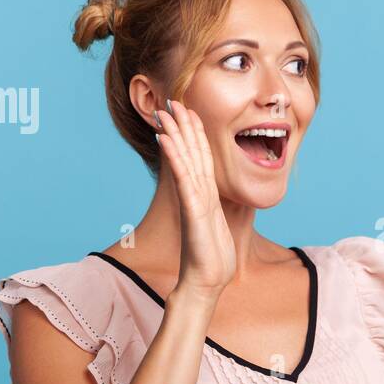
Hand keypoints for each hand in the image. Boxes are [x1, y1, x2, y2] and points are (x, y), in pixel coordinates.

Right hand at [151, 98, 236, 305]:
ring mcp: (193, 201)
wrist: (206, 282)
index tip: (187, 111)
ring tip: (166, 113)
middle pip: (188, 153)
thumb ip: (213, 208)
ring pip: (184, 161)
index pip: (198, 158)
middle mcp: (196, 194)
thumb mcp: (217, 225)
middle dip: (181, 127)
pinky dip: (177, 158)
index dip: (193, 134)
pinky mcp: (193, 210)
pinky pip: (184, 179)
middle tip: (170, 102)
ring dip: (175, 135)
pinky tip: (168, 141)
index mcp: (204, 196)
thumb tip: (213, 198)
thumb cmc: (212, 257)